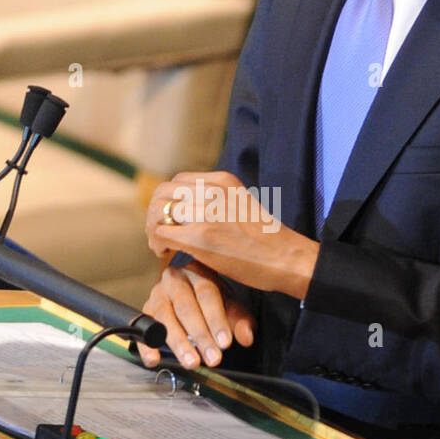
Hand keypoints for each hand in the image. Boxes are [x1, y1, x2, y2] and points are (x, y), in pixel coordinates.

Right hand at [136, 257, 254, 369]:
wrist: (188, 294)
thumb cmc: (210, 299)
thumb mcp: (229, 306)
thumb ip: (240, 320)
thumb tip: (246, 337)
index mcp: (198, 272)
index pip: (207, 294)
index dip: (216, 319)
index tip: (225, 343)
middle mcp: (174, 280)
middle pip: (185, 307)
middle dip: (200, 335)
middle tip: (212, 358)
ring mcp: (156, 295)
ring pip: (164, 318)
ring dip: (178, 343)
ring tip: (191, 362)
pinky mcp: (145, 312)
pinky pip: (143, 329)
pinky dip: (147, 346)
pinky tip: (155, 359)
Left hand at [145, 170, 318, 300]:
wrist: (286, 258)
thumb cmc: (266, 239)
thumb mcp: (240, 203)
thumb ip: (216, 200)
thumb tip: (188, 209)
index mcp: (222, 180)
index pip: (177, 181)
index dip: (168, 201)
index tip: (171, 219)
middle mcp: (212, 191)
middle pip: (162, 193)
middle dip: (155, 214)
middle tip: (159, 233)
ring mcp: (205, 213)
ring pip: (158, 212)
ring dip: (153, 229)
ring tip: (162, 246)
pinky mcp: (200, 238)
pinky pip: (162, 234)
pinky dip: (157, 244)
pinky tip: (166, 254)